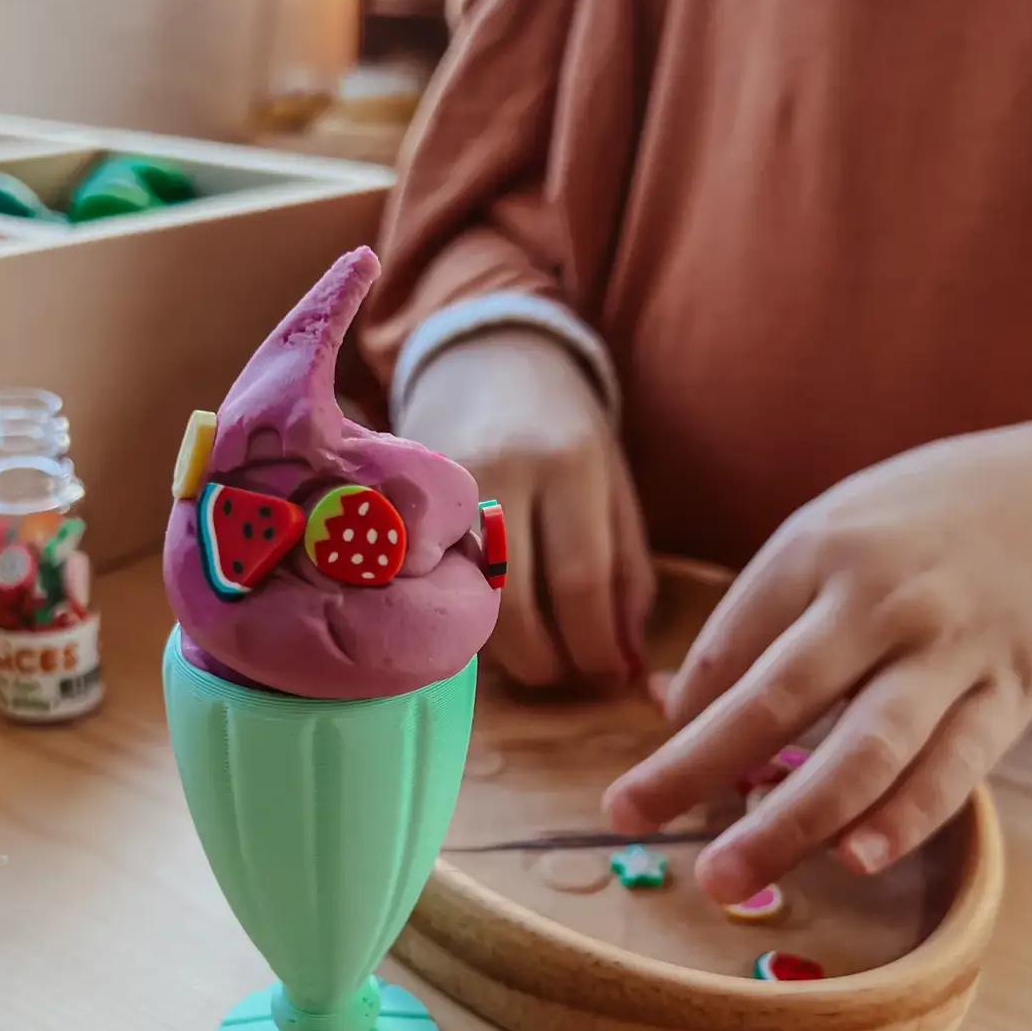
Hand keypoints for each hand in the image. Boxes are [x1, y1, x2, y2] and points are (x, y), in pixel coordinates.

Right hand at [398, 327, 655, 687]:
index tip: (607, 675)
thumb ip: (628, 575)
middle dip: (545, 662)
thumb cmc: (564, 429)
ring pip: (467, 602)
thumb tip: (626, 664)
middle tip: (566, 674)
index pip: (579, 583)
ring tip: (534, 650)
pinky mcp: (403, 503)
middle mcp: (500, 474)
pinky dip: (465, 616)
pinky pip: (435, 584)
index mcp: (569, 464)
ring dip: (503, 649)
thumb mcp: (614, 488)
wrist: (486, 355)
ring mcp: (440, 491)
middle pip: (515, 606)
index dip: (594, 647)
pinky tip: (489, 617)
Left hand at [603, 419, 1031, 901]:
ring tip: (725, 873)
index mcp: (818, 550)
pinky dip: (902, 818)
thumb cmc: (921, 520)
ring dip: (788, 820)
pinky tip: (853, 857)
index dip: (679, 721)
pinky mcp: (1009, 692)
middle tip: (630, 819)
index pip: (727, 649)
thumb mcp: (830, 531)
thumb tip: (670, 703)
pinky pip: (953, 768)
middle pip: (774, 700)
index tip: (643, 777)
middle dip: (694, 769)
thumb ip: (757, 617)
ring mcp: (948, 650)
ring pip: (862, 749)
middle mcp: (878, 600)